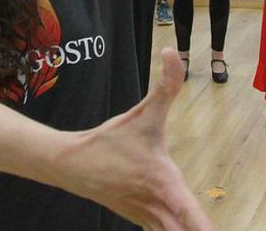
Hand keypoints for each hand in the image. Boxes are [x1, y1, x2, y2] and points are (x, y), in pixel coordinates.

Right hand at [60, 49, 213, 229]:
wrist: (71, 164)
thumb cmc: (110, 140)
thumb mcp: (143, 113)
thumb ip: (165, 84)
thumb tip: (173, 52)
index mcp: (165, 186)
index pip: (193, 219)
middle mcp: (159, 208)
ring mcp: (148, 218)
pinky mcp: (141, 220)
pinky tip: (185, 230)